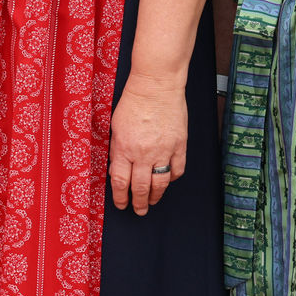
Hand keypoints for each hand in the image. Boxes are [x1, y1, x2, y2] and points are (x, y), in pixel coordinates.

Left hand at [109, 73, 186, 214]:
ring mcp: (163, 150)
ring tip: (152, 201)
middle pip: (140, 188)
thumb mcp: (116, 125)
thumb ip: (117, 148)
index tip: (122, 205)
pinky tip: (168, 179)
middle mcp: (143, 153)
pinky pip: (177, 169)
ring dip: (156, 196)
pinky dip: (172, 177)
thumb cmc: (133, 101)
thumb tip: (118, 169)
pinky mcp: (179, 145)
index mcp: (124, 148)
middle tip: (139, 211)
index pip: (120, 182)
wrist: (157, 85)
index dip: (121, 197)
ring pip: (160, 183)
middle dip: (139, 203)